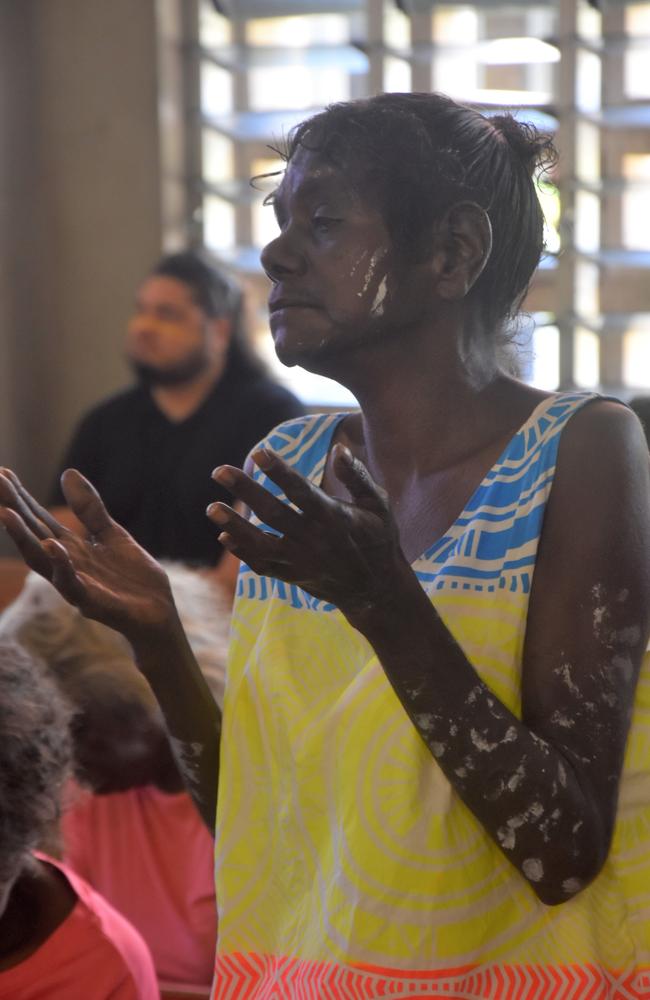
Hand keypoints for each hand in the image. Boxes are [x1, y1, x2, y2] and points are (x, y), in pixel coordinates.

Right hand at [0, 468, 175, 640]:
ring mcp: (75, 584)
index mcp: (70, 547)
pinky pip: (71, 584)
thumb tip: (68, 472)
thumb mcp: (111, 534)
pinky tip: (52, 546)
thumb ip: (90, 509)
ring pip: (42, 560)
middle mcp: (65, 564)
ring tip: (6, 513)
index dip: (22, 496)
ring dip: (23, 538)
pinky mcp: (91, 602)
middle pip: (33, 534)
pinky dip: (60, 566)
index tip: (4, 472)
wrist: (159, 613)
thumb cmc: (133, 577)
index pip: (39, 518)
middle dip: (13, 510)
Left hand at [208, 444, 412, 620]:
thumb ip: (357, 477)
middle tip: (218, 470)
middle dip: (245, 490)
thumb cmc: (379, 539)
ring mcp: (301, 560)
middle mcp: (314, 539)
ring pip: (260, 543)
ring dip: (234, 525)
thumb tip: (339, 449)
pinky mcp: (293, 575)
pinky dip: (243, 552)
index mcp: (334, 517)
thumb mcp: (378, 505)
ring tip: (212, 508)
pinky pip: (262, 565)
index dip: (279, 471)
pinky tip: (225, 537)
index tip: (258, 453)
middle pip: (272, 512)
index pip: (301, 490)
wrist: (377, 590)